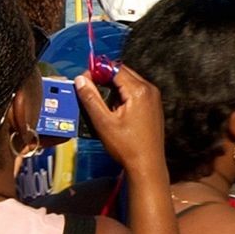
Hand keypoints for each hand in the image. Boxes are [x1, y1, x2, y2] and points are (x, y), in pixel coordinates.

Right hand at [76, 65, 165, 179]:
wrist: (148, 165)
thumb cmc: (126, 146)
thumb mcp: (103, 122)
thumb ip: (91, 99)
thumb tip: (80, 79)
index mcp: (139, 90)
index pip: (115, 68)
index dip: (97, 71)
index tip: (83, 79)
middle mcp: (149, 89)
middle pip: (123, 72)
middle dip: (104, 77)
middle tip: (87, 87)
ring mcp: (154, 97)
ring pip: (129, 81)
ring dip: (113, 85)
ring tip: (98, 99)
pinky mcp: (153, 106)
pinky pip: (135, 91)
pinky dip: (122, 94)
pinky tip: (112, 107)